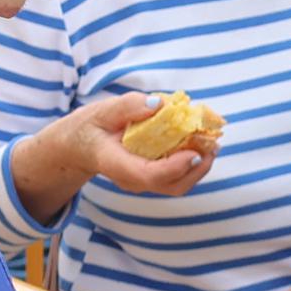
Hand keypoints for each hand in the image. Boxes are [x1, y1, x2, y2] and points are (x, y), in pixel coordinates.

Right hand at [8, 92, 213, 221]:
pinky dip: (192, 162)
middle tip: (214, 143)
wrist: (76, 147)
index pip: (148, 174)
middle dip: (197, 168)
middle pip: (170, 185)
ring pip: (177, 185)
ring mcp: (141, 182)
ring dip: (199, 166)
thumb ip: (128, 107)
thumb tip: (159, 104)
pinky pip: (175, 177)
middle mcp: (130, 179)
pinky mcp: (150, 177)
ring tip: (212, 142)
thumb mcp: (101, 111)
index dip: (175, 166)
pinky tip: (199, 142)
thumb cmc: (88, 128)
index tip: (195, 151)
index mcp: (115, 163)